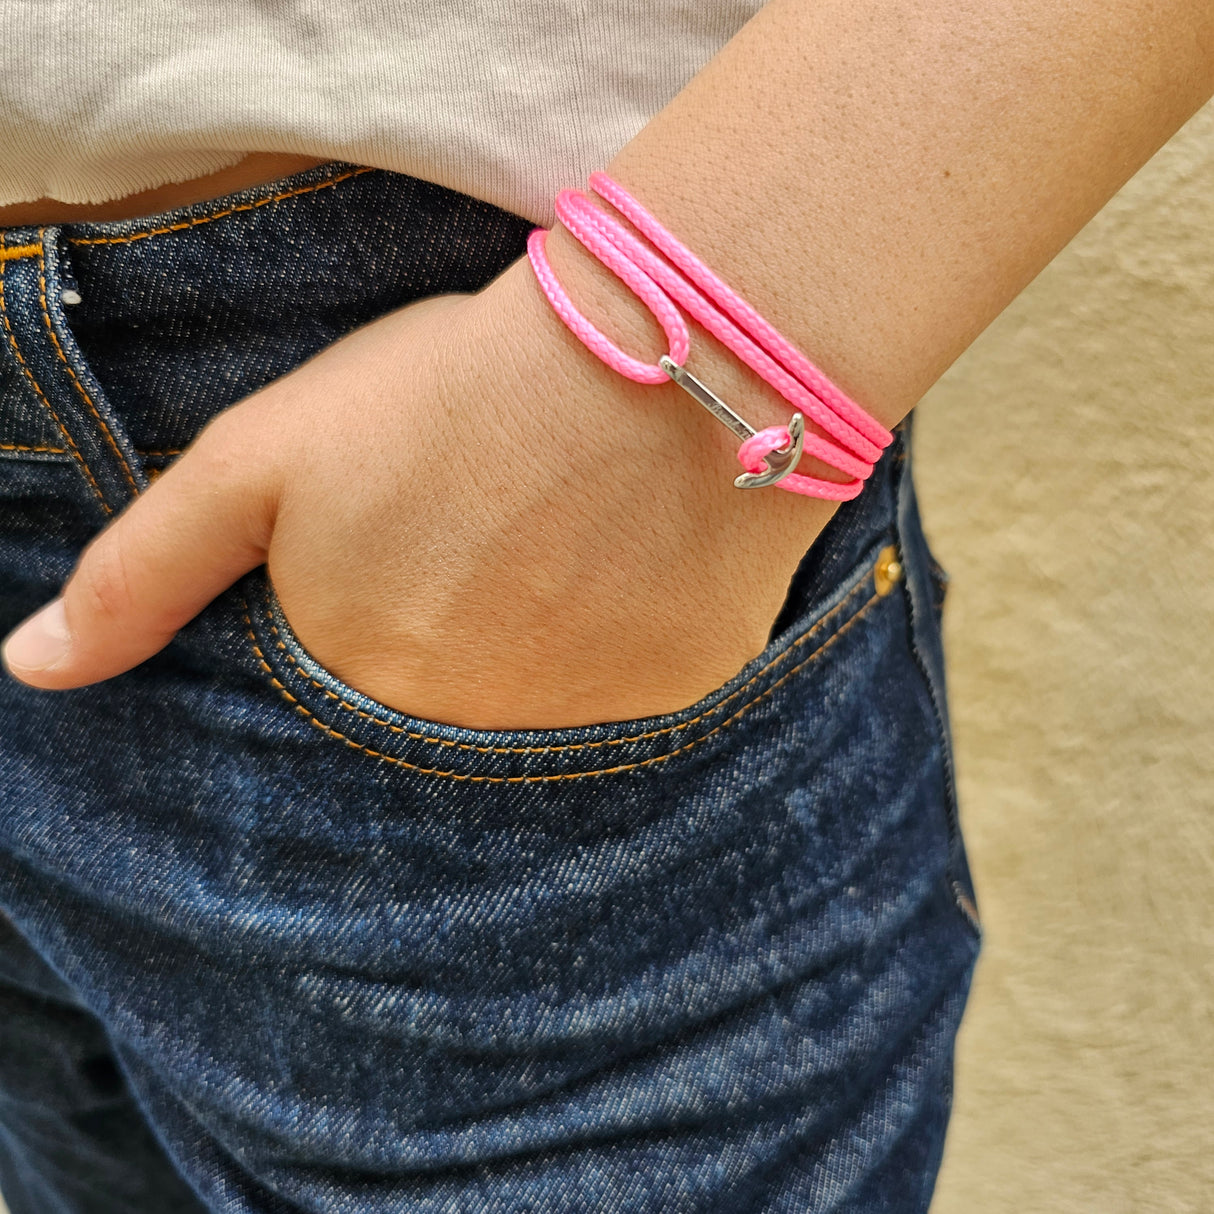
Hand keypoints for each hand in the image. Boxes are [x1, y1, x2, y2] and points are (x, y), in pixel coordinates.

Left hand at [0, 248, 837, 729]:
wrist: (649, 362)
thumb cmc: (444, 397)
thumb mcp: (260, 462)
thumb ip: (140, 573)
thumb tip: (35, 669)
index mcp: (361, 687)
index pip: (337, 709)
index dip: (371, 624)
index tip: (409, 562)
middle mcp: (467, 740)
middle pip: (438, 719)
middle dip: (450, 639)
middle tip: (491, 542)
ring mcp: (582, 732)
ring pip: (537, 715)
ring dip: (539, 648)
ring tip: (561, 545)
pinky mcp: (675, 698)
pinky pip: (636, 699)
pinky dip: (627, 646)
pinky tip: (634, 566)